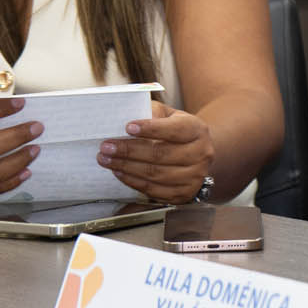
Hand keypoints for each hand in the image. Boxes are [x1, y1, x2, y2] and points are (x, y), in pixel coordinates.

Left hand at [97, 100, 216, 203]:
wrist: (196, 153)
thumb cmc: (176, 130)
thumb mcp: (168, 115)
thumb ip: (152, 113)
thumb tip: (128, 120)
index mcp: (197, 130)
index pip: (174, 130)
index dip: (150, 128)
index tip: (127, 127)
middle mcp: (201, 154)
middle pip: (161, 154)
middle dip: (129, 151)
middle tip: (106, 146)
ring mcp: (195, 176)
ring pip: (156, 174)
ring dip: (127, 168)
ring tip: (106, 160)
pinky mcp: (184, 194)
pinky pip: (154, 190)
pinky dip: (133, 182)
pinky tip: (120, 173)